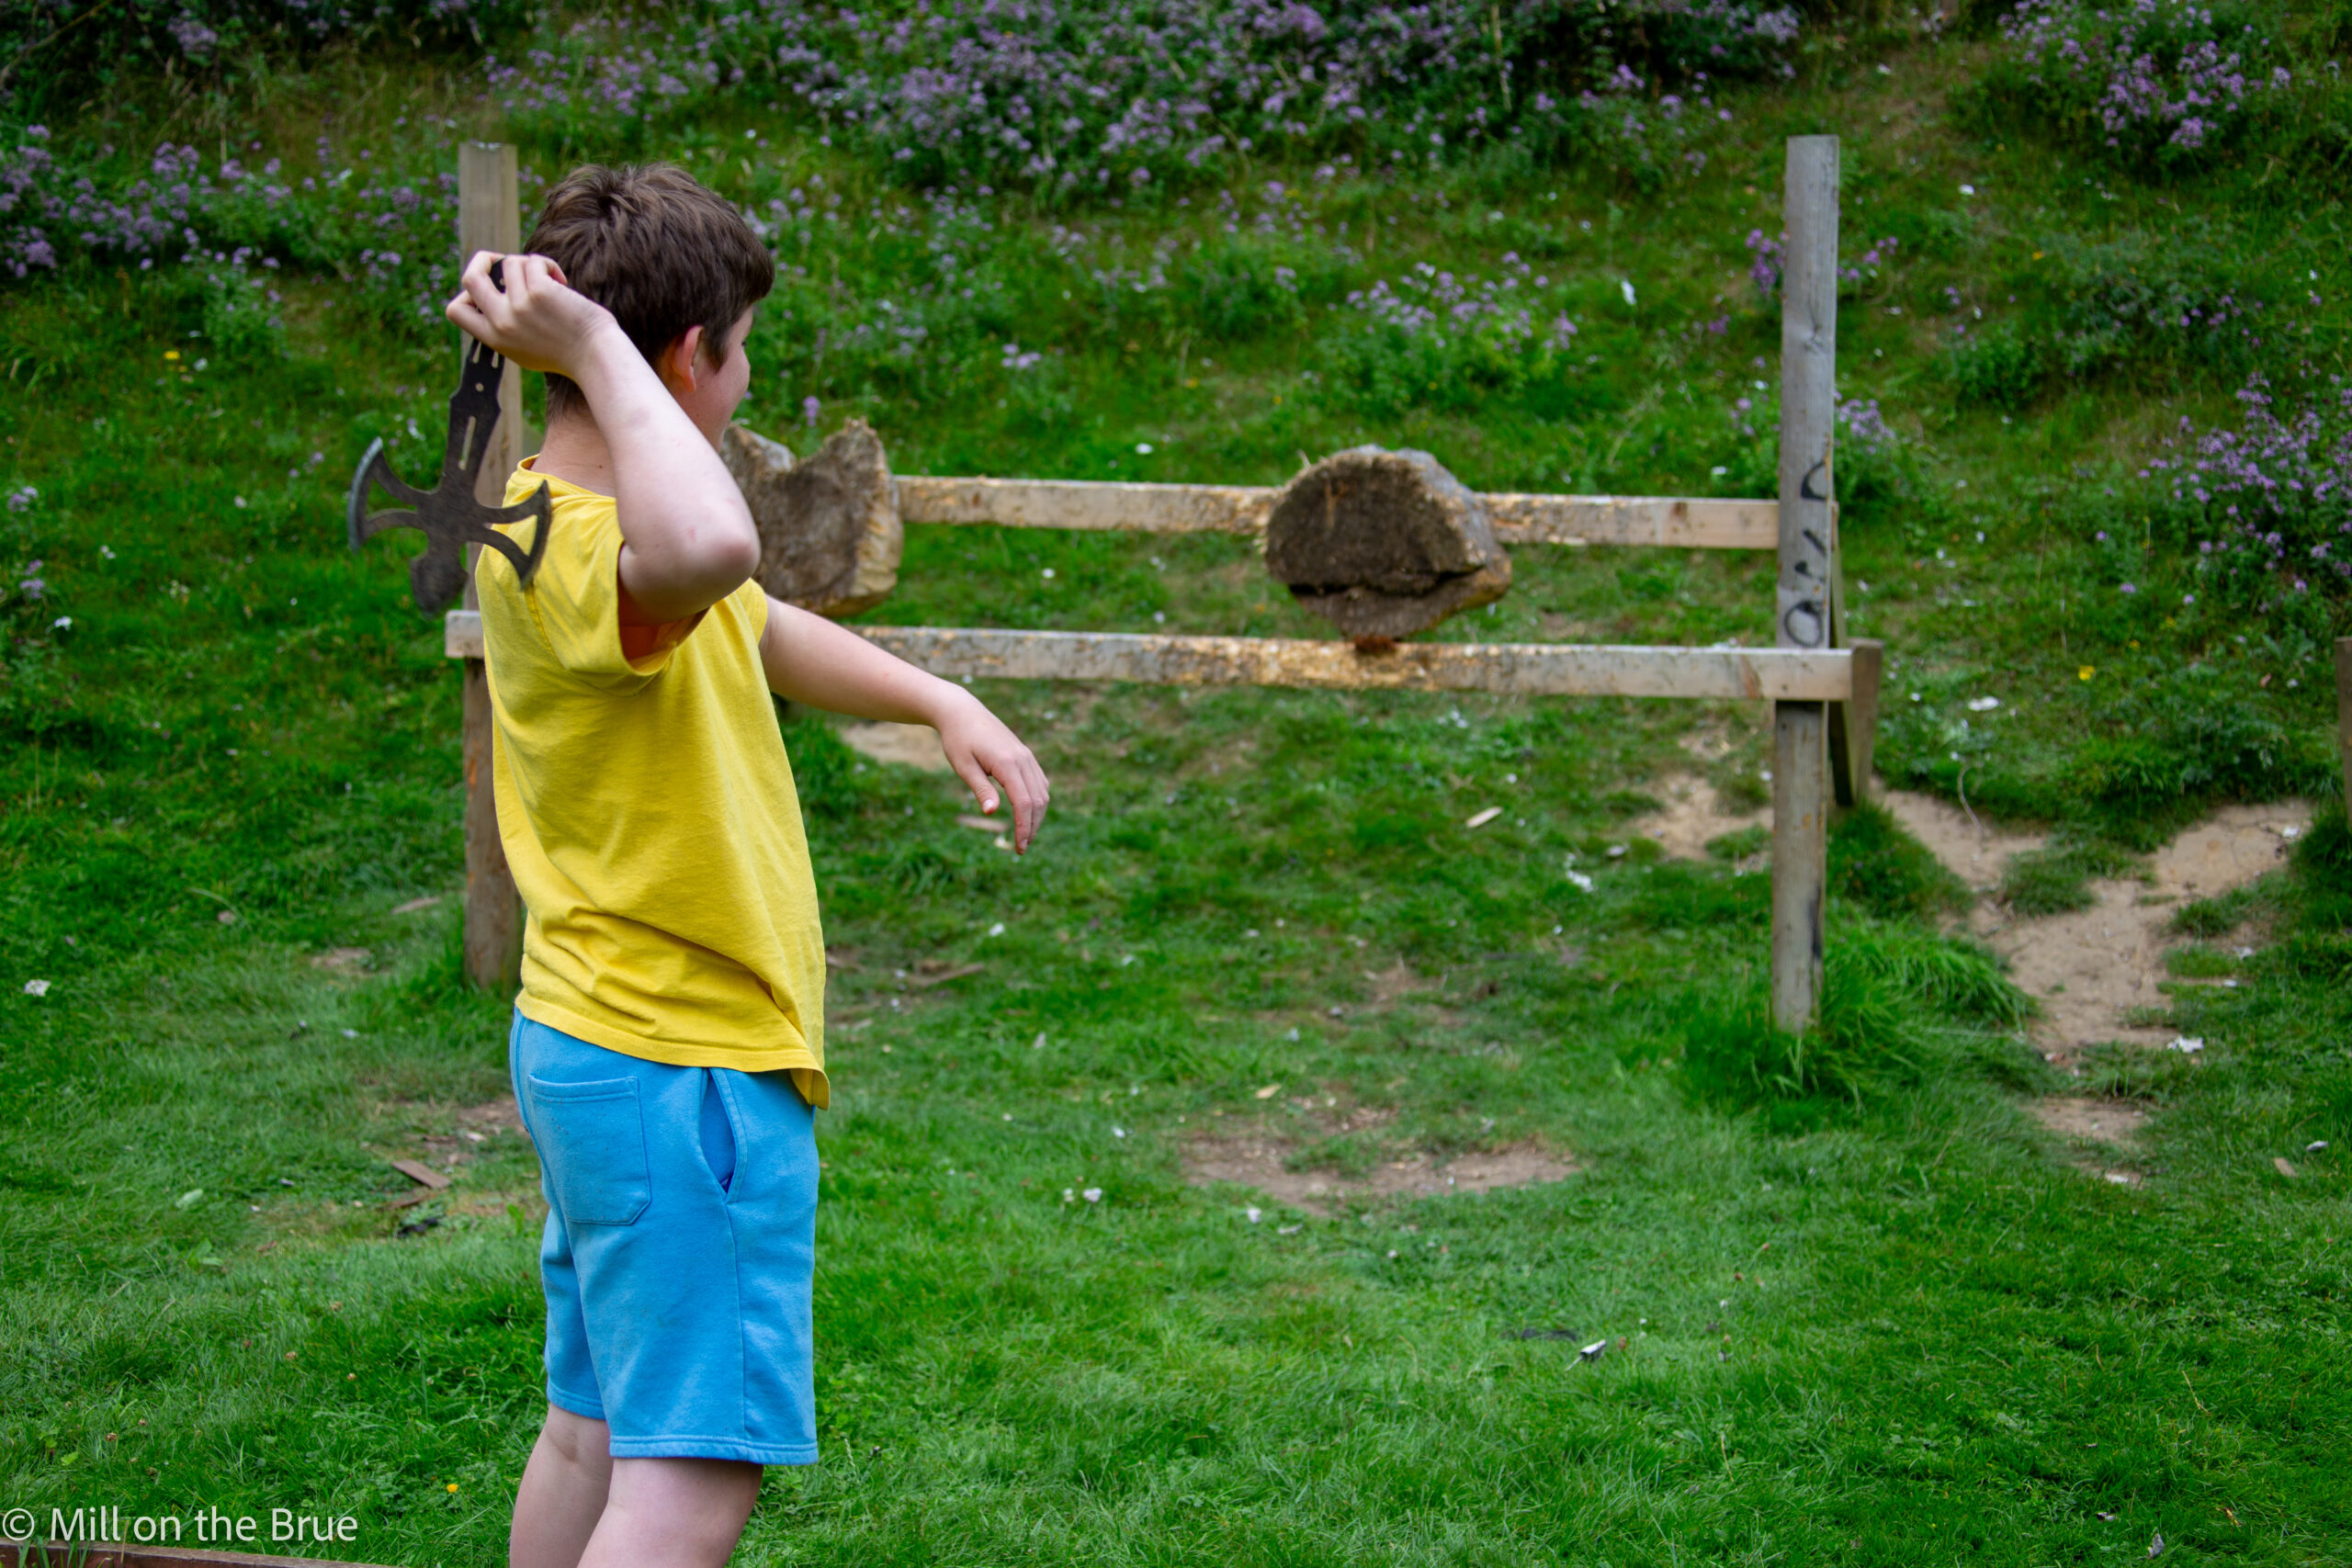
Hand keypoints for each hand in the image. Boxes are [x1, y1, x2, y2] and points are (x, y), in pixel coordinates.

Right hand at [443, 251, 616, 380]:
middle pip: (469, 277)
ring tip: (551, 281)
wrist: (598, 359)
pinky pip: (533, 261)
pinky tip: (562, 282)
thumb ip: (508, 327)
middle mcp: (501, 323)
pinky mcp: (539, 292)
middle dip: (485, 260)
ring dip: (531, 264)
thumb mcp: (527, 348)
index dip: (468, 293)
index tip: (492, 290)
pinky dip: (547, 265)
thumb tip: (498, 292)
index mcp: (494, 339)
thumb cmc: (570, 353)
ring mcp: (518, 307)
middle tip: (506, 263)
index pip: (455, 310)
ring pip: (509, 262)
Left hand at [933, 691, 1049, 853]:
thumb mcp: (964, 766)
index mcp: (1007, 763)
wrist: (962, 711)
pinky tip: (1028, 813)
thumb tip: (992, 813)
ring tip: (1025, 834)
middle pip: (1038, 800)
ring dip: (1037, 816)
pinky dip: (1038, 800)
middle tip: (1021, 848)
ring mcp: (1026, 756)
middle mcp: (1022, 759)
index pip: (1024, 802)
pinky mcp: (1025, 755)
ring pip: (1042, 792)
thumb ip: (980, 789)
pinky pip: (1039, 782)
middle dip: (1032, 826)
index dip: (1024, 827)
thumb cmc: (958, 739)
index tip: (1019, 847)